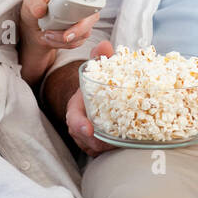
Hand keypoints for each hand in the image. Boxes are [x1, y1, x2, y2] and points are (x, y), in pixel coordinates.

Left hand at [17, 0, 100, 86]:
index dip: (85, 3)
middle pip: (92, 16)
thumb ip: (34, 3)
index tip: (76, 15)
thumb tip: (41, 11)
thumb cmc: (34, 8)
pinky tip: (50, 39)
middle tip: (64, 37)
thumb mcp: (30, 1)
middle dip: (78, 30)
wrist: (33, 27)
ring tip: (46, 35)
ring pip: (84, 33)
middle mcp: (83, 4)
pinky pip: (77, 43)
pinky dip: (62, 44)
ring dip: (64, 39)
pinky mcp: (82, 33)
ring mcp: (84, 20)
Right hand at [66, 40, 114, 156]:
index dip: (80, 125)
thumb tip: (104, 44)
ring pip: (93, 148)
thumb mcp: (97, 70)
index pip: (73, 118)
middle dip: (97, 143)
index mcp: (76, 106)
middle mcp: (78, 123)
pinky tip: (123, 147)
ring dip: (105, 148)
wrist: (92, 97)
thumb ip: (100, 59)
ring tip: (121, 145)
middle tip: (114, 142)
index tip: (90, 129)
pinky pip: (99, 152)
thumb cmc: (96, 84)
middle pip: (84, 138)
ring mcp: (85, 137)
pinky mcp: (94, 145)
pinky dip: (109, 151)